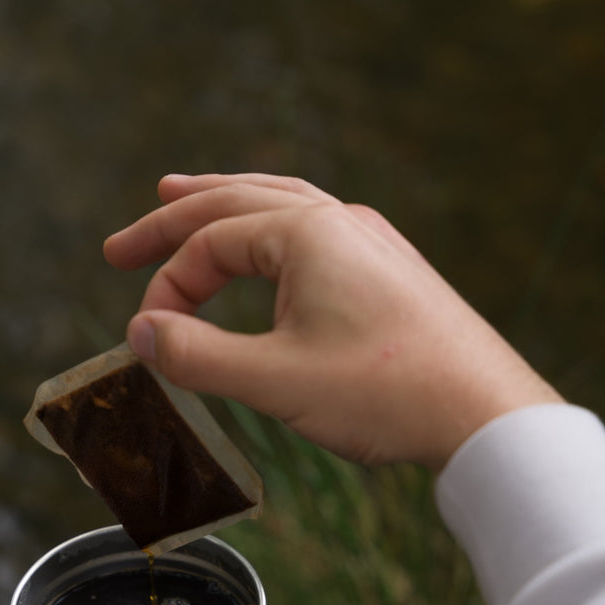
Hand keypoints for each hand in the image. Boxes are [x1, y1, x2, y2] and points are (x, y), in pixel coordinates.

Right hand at [104, 173, 561, 471]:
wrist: (486, 413)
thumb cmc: (385, 393)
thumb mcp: (276, 381)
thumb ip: (198, 356)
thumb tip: (141, 335)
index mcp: (307, 232)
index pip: (210, 244)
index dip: (168, 288)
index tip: (149, 339)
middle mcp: (337, 219)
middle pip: (234, 201)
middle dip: (171, 220)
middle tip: (118, 247)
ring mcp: (367, 237)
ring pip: (276, 200)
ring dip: (221, 201)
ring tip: (176, 191)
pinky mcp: (386, 265)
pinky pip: (310, 223)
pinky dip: (266, 223)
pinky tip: (262, 241)